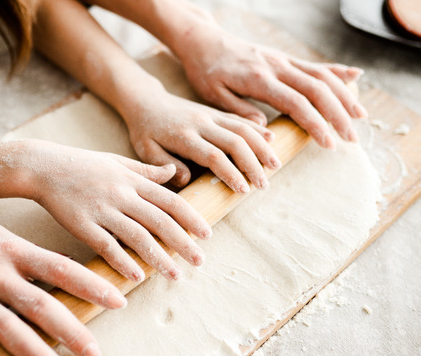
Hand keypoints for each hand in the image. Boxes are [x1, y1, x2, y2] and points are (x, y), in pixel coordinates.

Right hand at [0, 203, 126, 355]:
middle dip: (72, 331)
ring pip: (9, 328)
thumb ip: (29, 255)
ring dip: (37, 353)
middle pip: (41, 305)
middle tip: (95, 352)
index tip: (118, 300)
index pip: (60, 269)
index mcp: (11, 250)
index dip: (91, 286)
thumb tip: (66, 272)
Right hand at [21, 140, 211, 281]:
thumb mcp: (117, 161)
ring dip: (158, 258)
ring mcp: (101, 210)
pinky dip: (123, 261)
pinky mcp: (82, 224)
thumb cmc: (81, 164)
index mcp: (132, 180)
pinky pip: (106, 245)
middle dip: (183, 242)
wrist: (43, 166)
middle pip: (159, 221)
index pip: (169, 201)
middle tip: (200, 261)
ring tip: (175, 275)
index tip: (207, 235)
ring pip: (137, 236)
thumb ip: (146, 171)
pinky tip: (137, 276)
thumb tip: (174, 173)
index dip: (190, 218)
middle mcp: (121, 194)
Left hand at [122, 88, 279, 191]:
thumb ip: (162, 165)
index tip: (243, 190)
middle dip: (252, 164)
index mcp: (183, 135)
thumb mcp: (145, 150)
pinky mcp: (216, 111)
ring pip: (242, 128)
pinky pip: (240, 118)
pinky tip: (273, 140)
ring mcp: (210, 115)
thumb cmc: (145, 131)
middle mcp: (201, 123)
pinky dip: (258, 129)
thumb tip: (186, 179)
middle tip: (264, 184)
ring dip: (261, 147)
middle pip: (234, 141)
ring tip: (275, 166)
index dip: (230, 173)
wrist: (146, 100)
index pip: (212, 155)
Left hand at [177, 28, 366, 149]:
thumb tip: (266, 130)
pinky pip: (315, 64)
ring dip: (344, 96)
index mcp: (259, 78)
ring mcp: (283, 60)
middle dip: (339, 115)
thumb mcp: (213, 95)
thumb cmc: (205, 71)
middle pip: (317, 89)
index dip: (316, 123)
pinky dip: (337, 71)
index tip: (330, 143)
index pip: (296, 102)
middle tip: (352, 139)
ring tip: (361, 117)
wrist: (203, 41)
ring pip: (322, 76)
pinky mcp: (284, 58)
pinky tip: (356, 77)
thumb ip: (239, 111)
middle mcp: (276, 66)